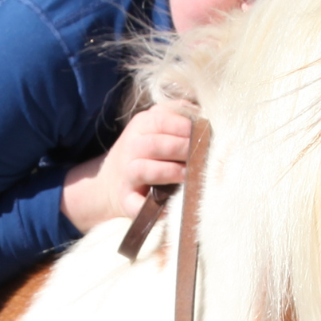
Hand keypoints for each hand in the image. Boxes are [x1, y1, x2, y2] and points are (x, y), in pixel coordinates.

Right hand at [61, 105, 192, 233]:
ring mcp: (127, 175)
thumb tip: (200, 112)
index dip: (184, 125)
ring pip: (143, 169)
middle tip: (202, 155)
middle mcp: (131, 148)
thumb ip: (177, 115)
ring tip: (189, 176)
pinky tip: (170, 209)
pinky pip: (135, 204)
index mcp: (141, 126)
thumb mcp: (157, 127)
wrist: (114, 182)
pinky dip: (150, 207)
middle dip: (181, 148)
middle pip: (154, 144)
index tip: (205, 132)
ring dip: (169, 172)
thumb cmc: (148, 152)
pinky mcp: (126, 200)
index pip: (161, 119)